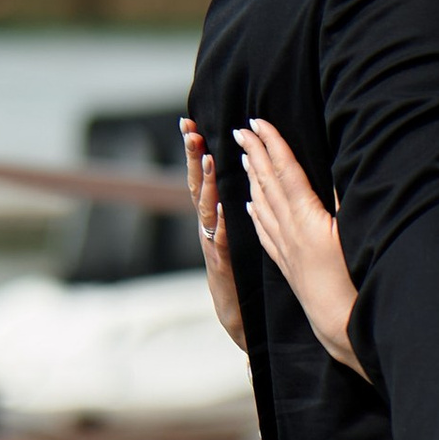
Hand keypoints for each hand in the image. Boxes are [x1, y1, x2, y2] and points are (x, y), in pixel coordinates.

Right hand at [179, 123, 245, 352]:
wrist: (239, 317)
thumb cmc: (242, 271)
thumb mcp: (238, 232)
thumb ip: (240, 204)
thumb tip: (248, 171)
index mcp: (213, 215)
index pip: (203, 176)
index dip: (196, 150)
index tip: (191, 122)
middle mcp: (208, 226)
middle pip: (197, 185)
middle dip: (193, 157)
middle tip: (191, 130)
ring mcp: (212, 245)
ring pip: (206, 209)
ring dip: (207, 184)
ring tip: (209, 158)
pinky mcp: (222, 265)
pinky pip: (221, 241)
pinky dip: (220, 225)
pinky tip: (223, 210)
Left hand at [237, 119, 365, 376]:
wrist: (342, 325)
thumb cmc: (357, 280)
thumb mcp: (355, 234)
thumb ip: (343, 200)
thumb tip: (334, 170)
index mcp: (307, 219)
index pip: (286, 172)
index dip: (273, 145)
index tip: (258, 122)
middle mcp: (291, 231)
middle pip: (268, 184)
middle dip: (255, 154)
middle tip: (240, 130)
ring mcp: (286, 249)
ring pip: (262, 206)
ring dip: (253, 179)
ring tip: (244, 158)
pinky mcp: (288, 265)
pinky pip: (265, 232)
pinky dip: (255, 213)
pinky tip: (249, 205)